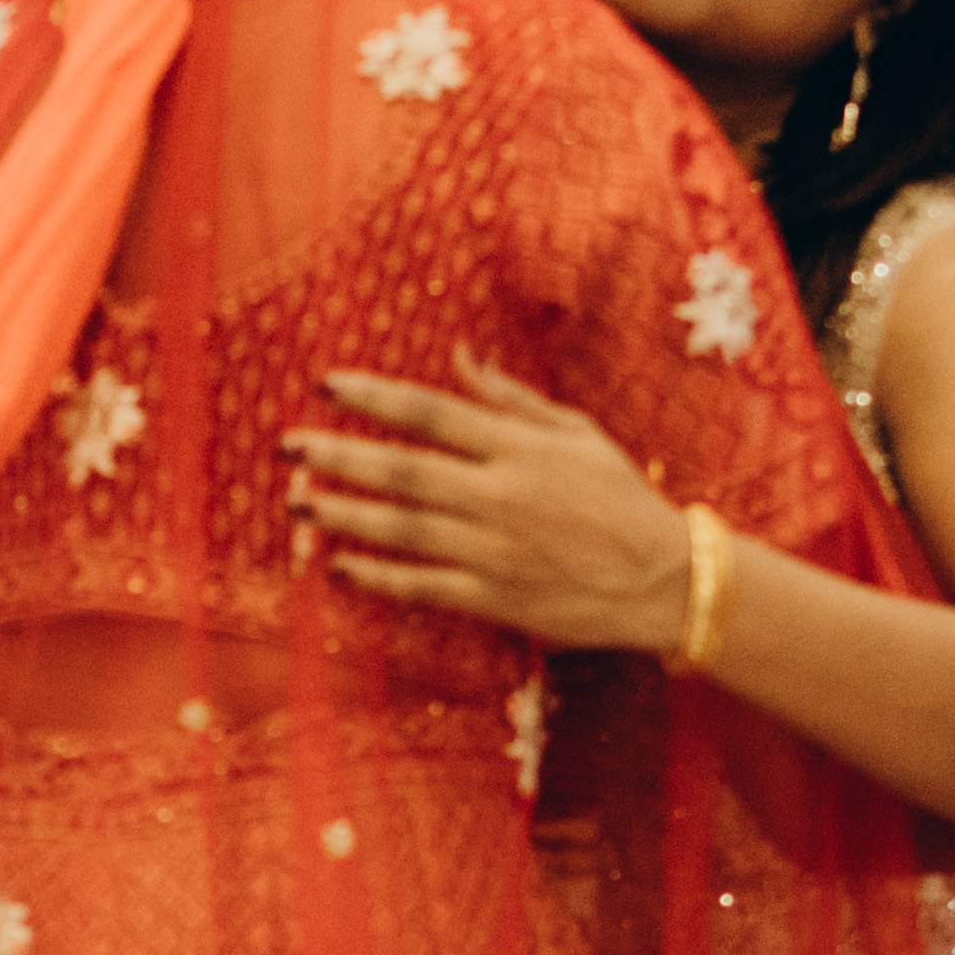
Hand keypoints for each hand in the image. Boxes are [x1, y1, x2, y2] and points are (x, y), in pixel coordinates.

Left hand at [287, 362, 691, 648]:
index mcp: (520, 447)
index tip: (326, 384)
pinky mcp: (497, 598)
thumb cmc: (620, 499)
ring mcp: (496, 549)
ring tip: (298, 504)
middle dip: (339, 455)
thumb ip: (510, 399)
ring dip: (345, 515)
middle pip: (403, 469)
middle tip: (287, 446)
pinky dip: (378, 577)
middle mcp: (501, 494)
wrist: (667, 580)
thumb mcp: (575, 433)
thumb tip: (459, 357)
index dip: (374, 397)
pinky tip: (337, 566)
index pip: (431, 413)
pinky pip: (424, 586)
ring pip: (404, 528)